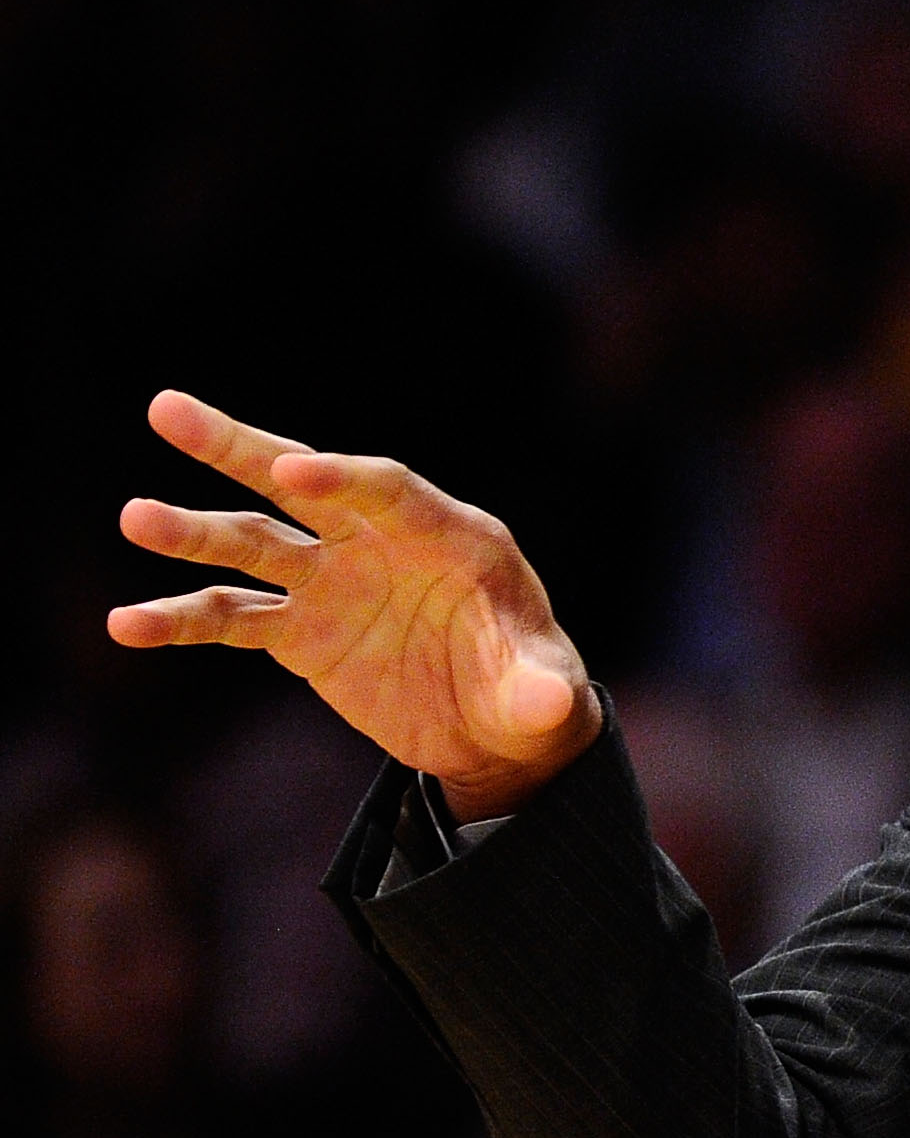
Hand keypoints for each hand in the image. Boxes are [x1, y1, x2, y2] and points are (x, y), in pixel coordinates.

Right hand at [109, 390, 601, 821]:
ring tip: (134, 518)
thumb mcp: (541, 695)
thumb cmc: (528, 691)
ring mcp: (334, 582)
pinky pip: (231, 617)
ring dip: (193, 531)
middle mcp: (382, 544)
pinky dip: (181, 620)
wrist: (492, 727)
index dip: (345, 477)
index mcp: (454, 538)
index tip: (294, 469)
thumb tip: (553, 702)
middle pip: (303, 483)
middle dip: (240, 447)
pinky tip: (127, 625)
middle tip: (168, 410)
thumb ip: (541, 692)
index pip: (392, 491)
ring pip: (252, 541)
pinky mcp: (300, 631)